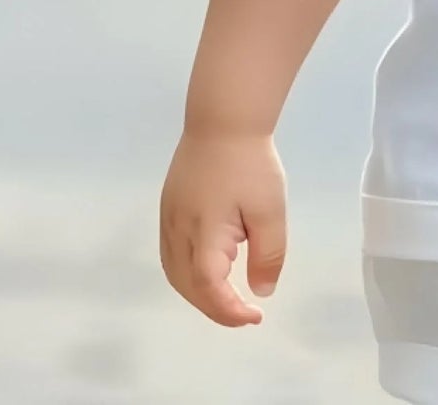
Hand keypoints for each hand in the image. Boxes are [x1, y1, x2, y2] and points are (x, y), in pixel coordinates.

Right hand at [159, 130, 286, 325]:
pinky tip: (208, 269)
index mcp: (203, 235)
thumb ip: (267, 254)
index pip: (209, 289)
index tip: (255, 317)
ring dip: (198, 293)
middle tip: (244, 313)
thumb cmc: (251, 164)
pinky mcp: (168, 207)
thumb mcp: (269, 210)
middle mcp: (177, 232)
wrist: (223, 120)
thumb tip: (261, 292)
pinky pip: (172, 254)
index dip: (229, 311)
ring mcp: (168, 219)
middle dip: (215, 307)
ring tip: (228, 297)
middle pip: (188, 286)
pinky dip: (188, 273)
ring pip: (175, 273)